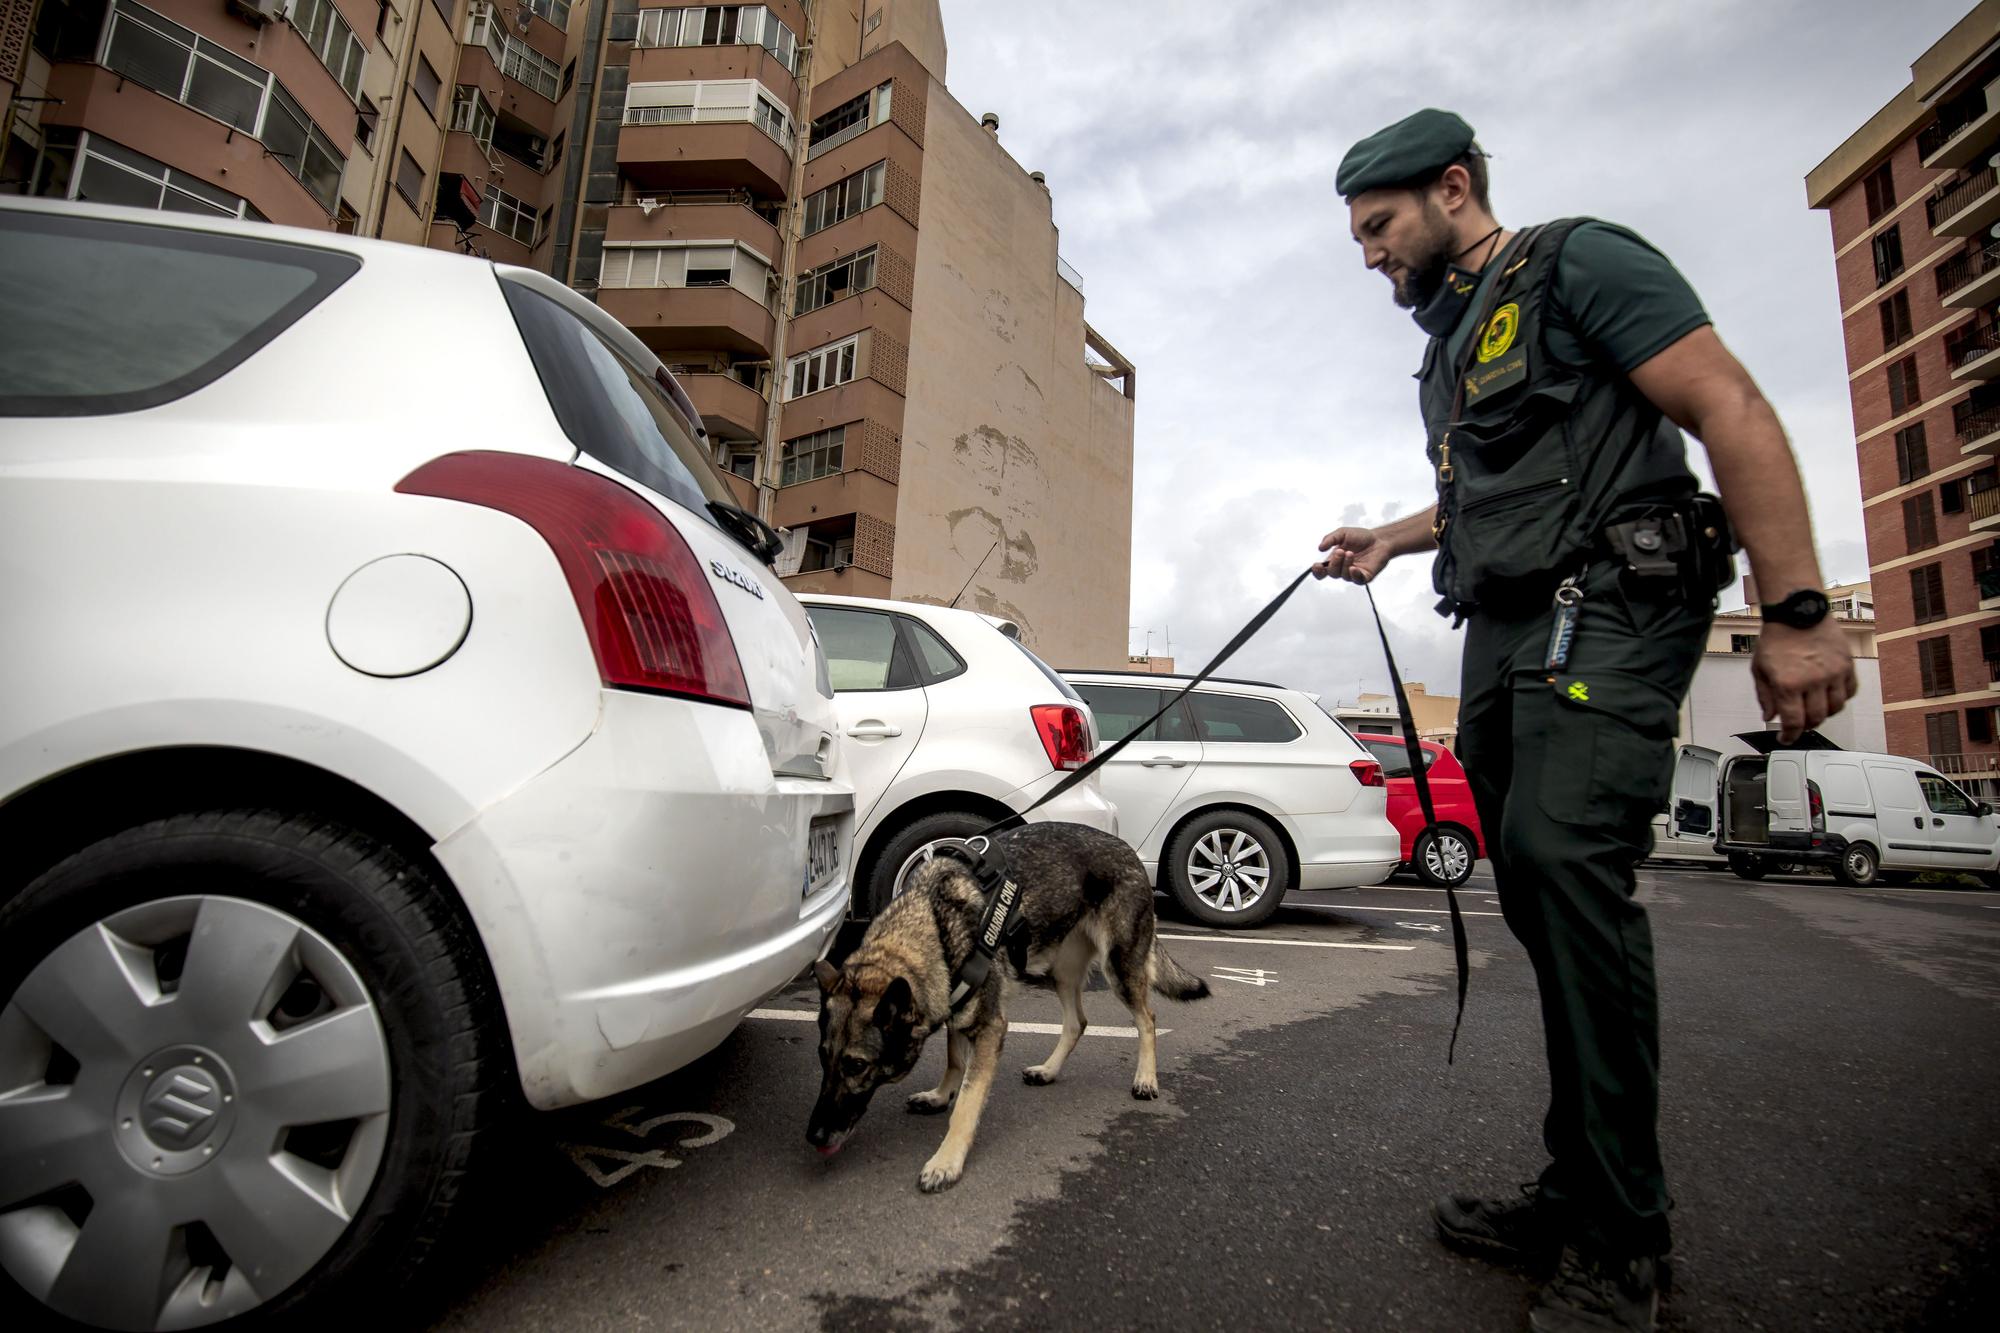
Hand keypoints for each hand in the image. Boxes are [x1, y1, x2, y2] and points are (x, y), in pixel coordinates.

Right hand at [1313, 526, 1392, 583]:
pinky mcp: (1364, 577)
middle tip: (1341, 551)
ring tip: (1351, 553)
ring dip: (1345, 564)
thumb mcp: (1342, 533)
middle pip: (1332, 573)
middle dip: (1334, 562)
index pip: (1322, 571)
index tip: (1317, 566)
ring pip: (1343, 576)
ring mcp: (1353, 574)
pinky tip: (1354, 568)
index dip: (1317, 571)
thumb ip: (1330, 539)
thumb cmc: (1361, 537)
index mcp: (1334, 560)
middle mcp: (1342, 569)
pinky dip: (1354, 575)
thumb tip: (1320, 548)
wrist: (1379, 539)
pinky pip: (1357, 580)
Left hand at [1751, 619, 1855, 743]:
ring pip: (1835, 708)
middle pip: (1816, 718)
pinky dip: (1841, 698)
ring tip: (1814, 707)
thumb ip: (1765, 696)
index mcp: (1788, 684)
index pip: (1794, 722)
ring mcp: (1833, 673)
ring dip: (1824, 713)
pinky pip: (1850, 691)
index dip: (1790, 736)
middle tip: (1800, 722)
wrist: (1798, 612)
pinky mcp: (1847, 665)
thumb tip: (1769, 717)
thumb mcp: (1760, 669)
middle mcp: (1813, 681)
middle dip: (1806, 725)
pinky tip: (1829, 694)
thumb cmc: (1777, 637)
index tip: (1786, 738)